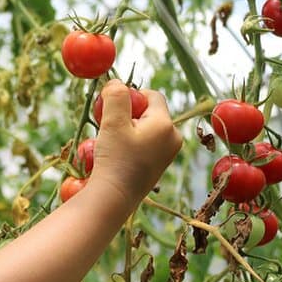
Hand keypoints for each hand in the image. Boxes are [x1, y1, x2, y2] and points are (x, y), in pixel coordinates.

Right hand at [90, 79, 181, 202]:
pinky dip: (129, 144)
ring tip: (111, 144)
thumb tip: (116, 82)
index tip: (112, 109)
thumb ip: (116, 95)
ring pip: (145, 129)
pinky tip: (117, 156)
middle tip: (109, 127)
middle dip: (127, 115)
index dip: (130, 97)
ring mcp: (167, 155)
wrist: (114, 198)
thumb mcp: (113, 121)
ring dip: (126, 130)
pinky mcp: (158, 167)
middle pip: (148, 112)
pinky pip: (144, 145)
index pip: (152, 95)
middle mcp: (173, 138)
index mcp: (166, 124)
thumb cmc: (115, 159)